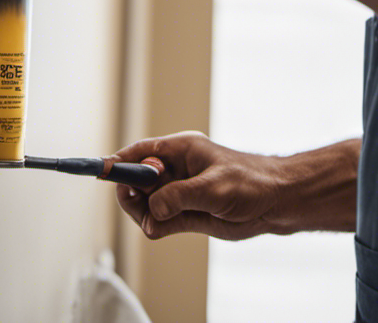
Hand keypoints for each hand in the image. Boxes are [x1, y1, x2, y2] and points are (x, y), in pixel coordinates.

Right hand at [112, 131, 307, 240]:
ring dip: (145, 213)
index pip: (140, 153)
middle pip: (136, 180)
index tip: (101, 171)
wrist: (276, 203)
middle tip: (141, 206)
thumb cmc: (250, 182)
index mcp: (179, 150)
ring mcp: (178, 192)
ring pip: (144, 203)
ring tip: (161, 220)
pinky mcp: (184, 214)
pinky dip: (156, 226)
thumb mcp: (213, 187)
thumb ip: (179, 197)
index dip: (119, 162)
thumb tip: (151, 211)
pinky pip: (157, 221)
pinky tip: (167, 227)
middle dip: (133, 193)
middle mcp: (174, 170)